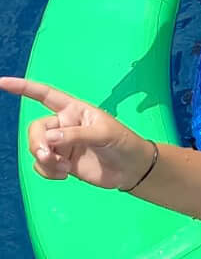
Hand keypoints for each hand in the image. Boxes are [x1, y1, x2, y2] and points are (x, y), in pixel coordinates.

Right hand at [0, 77, 154, 189]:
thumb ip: (76, 135)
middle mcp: (64, 125)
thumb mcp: (104, 135)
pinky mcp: (61, 162)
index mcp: (75, 110)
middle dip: (37, 143)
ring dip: (45, 160)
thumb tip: (49, 138)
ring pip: (36, 148)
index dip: (24, 88)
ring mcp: (61, 144)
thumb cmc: (123, 143)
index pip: (46, 95)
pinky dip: (47, 171)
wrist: (131, 169)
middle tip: (47, 156)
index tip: (3, 82)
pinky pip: (41, 165)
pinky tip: (64, 175)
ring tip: (63, 168)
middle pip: (36, 129)